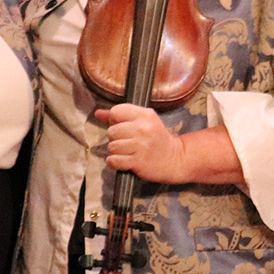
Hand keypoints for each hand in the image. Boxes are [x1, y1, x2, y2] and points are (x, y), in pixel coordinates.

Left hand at [93, 106, 243, 184]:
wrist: (175, 159)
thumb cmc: (157, 139)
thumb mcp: (144, 122)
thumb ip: (121, 116)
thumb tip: (99, 113)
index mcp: (145, 115)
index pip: (116, 111)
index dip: (115, 120)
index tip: (123, 127)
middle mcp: (143, 129)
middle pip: (111, 131)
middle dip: (115, 138)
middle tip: (127, 142)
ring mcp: (140, 146)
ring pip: (111, 146)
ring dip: (116, 151)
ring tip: (127, 152)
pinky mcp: (137, 161)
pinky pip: (113, 160)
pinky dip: (115, 162)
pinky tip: (124, 160)